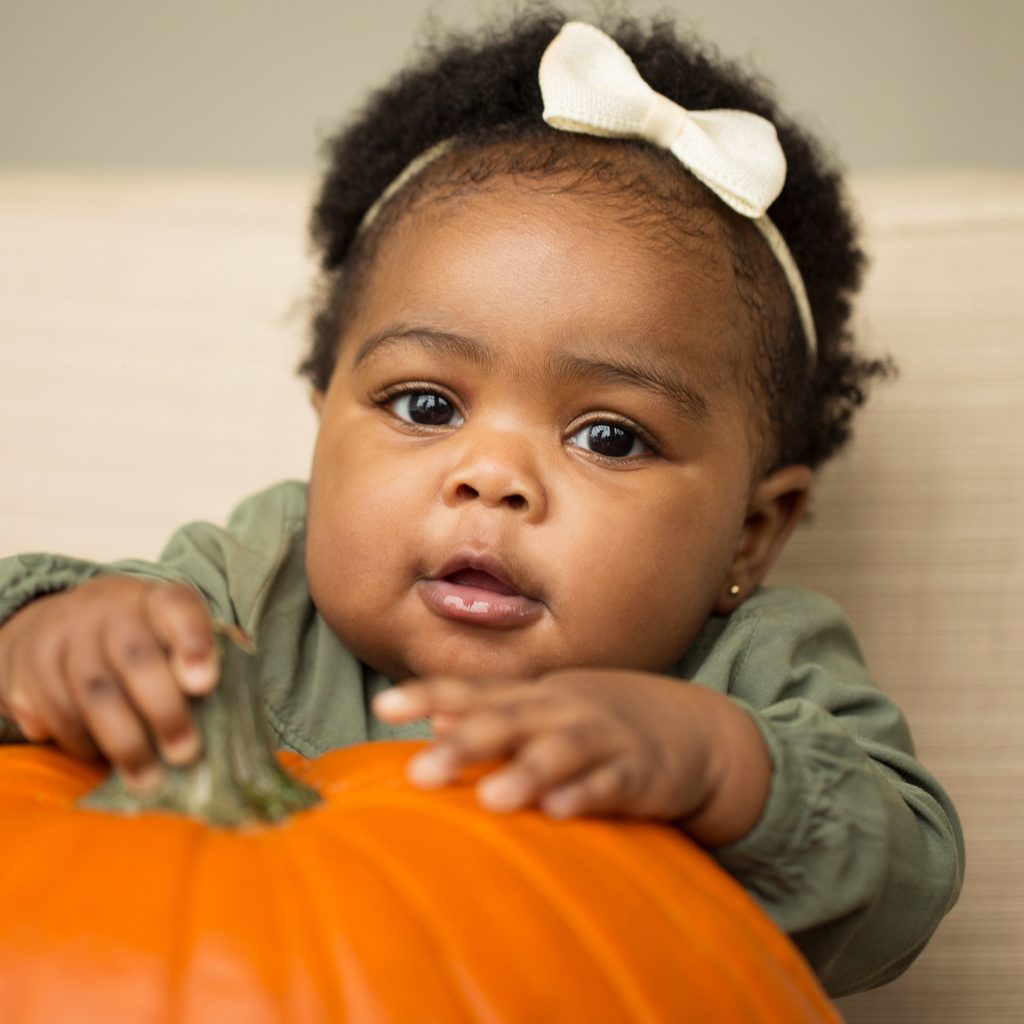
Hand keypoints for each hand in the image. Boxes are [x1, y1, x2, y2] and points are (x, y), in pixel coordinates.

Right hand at [0, 575, 217, 788]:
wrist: (63, 626)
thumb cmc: (140, 641)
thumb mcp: (171, 638)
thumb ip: (201, 665)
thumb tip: (234, 717)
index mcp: (155, 600)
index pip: (177, 608)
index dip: (193, 643)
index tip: (206, 684)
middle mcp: (109, 609)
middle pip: (136, 657)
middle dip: (164, 710)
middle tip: (186, 753)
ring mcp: (66, 635)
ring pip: (95, 693)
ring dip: (124, 742)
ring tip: (149, 778)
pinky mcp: (31, 666)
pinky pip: (59, 712)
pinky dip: (83, 743)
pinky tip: (103, 758)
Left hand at [373, 669, 771, 844]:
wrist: (692, 728)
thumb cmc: (597, 724)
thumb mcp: (545, 714)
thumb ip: (491, 716)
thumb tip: (432, 720)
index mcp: (533, 698)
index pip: (474, 691)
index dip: (428, 694)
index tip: (382, 707)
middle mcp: (563, 710)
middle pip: (510, 720)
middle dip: (466, 744)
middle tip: (419, 774)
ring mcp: (604, 738)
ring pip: (561, 751)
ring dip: (527, 771)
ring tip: (491, 798)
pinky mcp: (641, 772)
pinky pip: (612, 783)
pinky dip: (588, 794)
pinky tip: (561, 812)